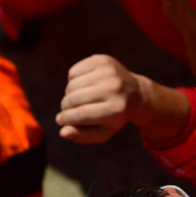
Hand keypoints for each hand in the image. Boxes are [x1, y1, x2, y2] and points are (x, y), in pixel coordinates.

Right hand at [56, 54, 186, 143]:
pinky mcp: (102, 60)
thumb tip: (63, 132)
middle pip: (74, 98)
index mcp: (116, 109)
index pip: (80, 114)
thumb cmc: (114, 116)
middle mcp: (114, 88)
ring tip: (77, 99)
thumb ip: (82, 136)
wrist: (135, 93)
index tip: (60, 120)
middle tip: (67, 110)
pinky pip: (73, 72)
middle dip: (65, 107)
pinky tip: (83, 86)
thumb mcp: (103, 132)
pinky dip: (72, 81)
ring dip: (68, 94)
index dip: (65, 118)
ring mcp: (109, 71)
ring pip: (71, 85)